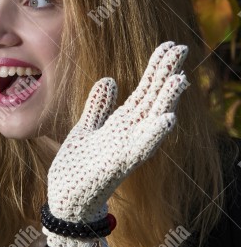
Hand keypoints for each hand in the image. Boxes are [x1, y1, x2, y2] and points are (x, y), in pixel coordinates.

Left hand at [47, 40, 188, 224]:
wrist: (66, 200)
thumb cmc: (77, 167)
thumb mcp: (85, 128)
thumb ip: (98, 107)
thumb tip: (110, 80)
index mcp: (121, 125)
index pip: (144, 92)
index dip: (156, 70)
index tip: (168, 46)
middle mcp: (129, 135)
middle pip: (151, 100)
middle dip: (165, 75)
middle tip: (181, 48)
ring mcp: (126, 150)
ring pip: (152, 122)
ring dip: (167, 102)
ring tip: (181, 79)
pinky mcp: (118, 166)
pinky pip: (140, 148)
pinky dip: (154, 134)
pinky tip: (167, 119)